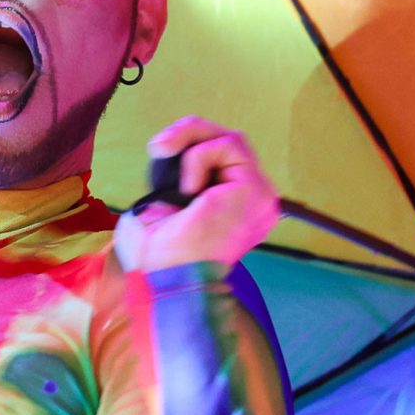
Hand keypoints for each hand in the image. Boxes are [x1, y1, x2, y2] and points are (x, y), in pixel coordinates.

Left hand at [113, 116, 282, 275]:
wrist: (167, 281)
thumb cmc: (156, 258)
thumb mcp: (157, 206)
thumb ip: (170, 178)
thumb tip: (169, 156)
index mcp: (232, 208)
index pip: (220, 159)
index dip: (189, 147)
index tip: (158, 153)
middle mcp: (252, 201)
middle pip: (228, 142)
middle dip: (189, 133)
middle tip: (156, 147)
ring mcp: (258, 195)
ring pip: (230, 139)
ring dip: (190, 142)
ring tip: (167, 164)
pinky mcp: (255, 189)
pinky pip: (227, 146)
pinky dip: (198, 158)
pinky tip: (187, 190)